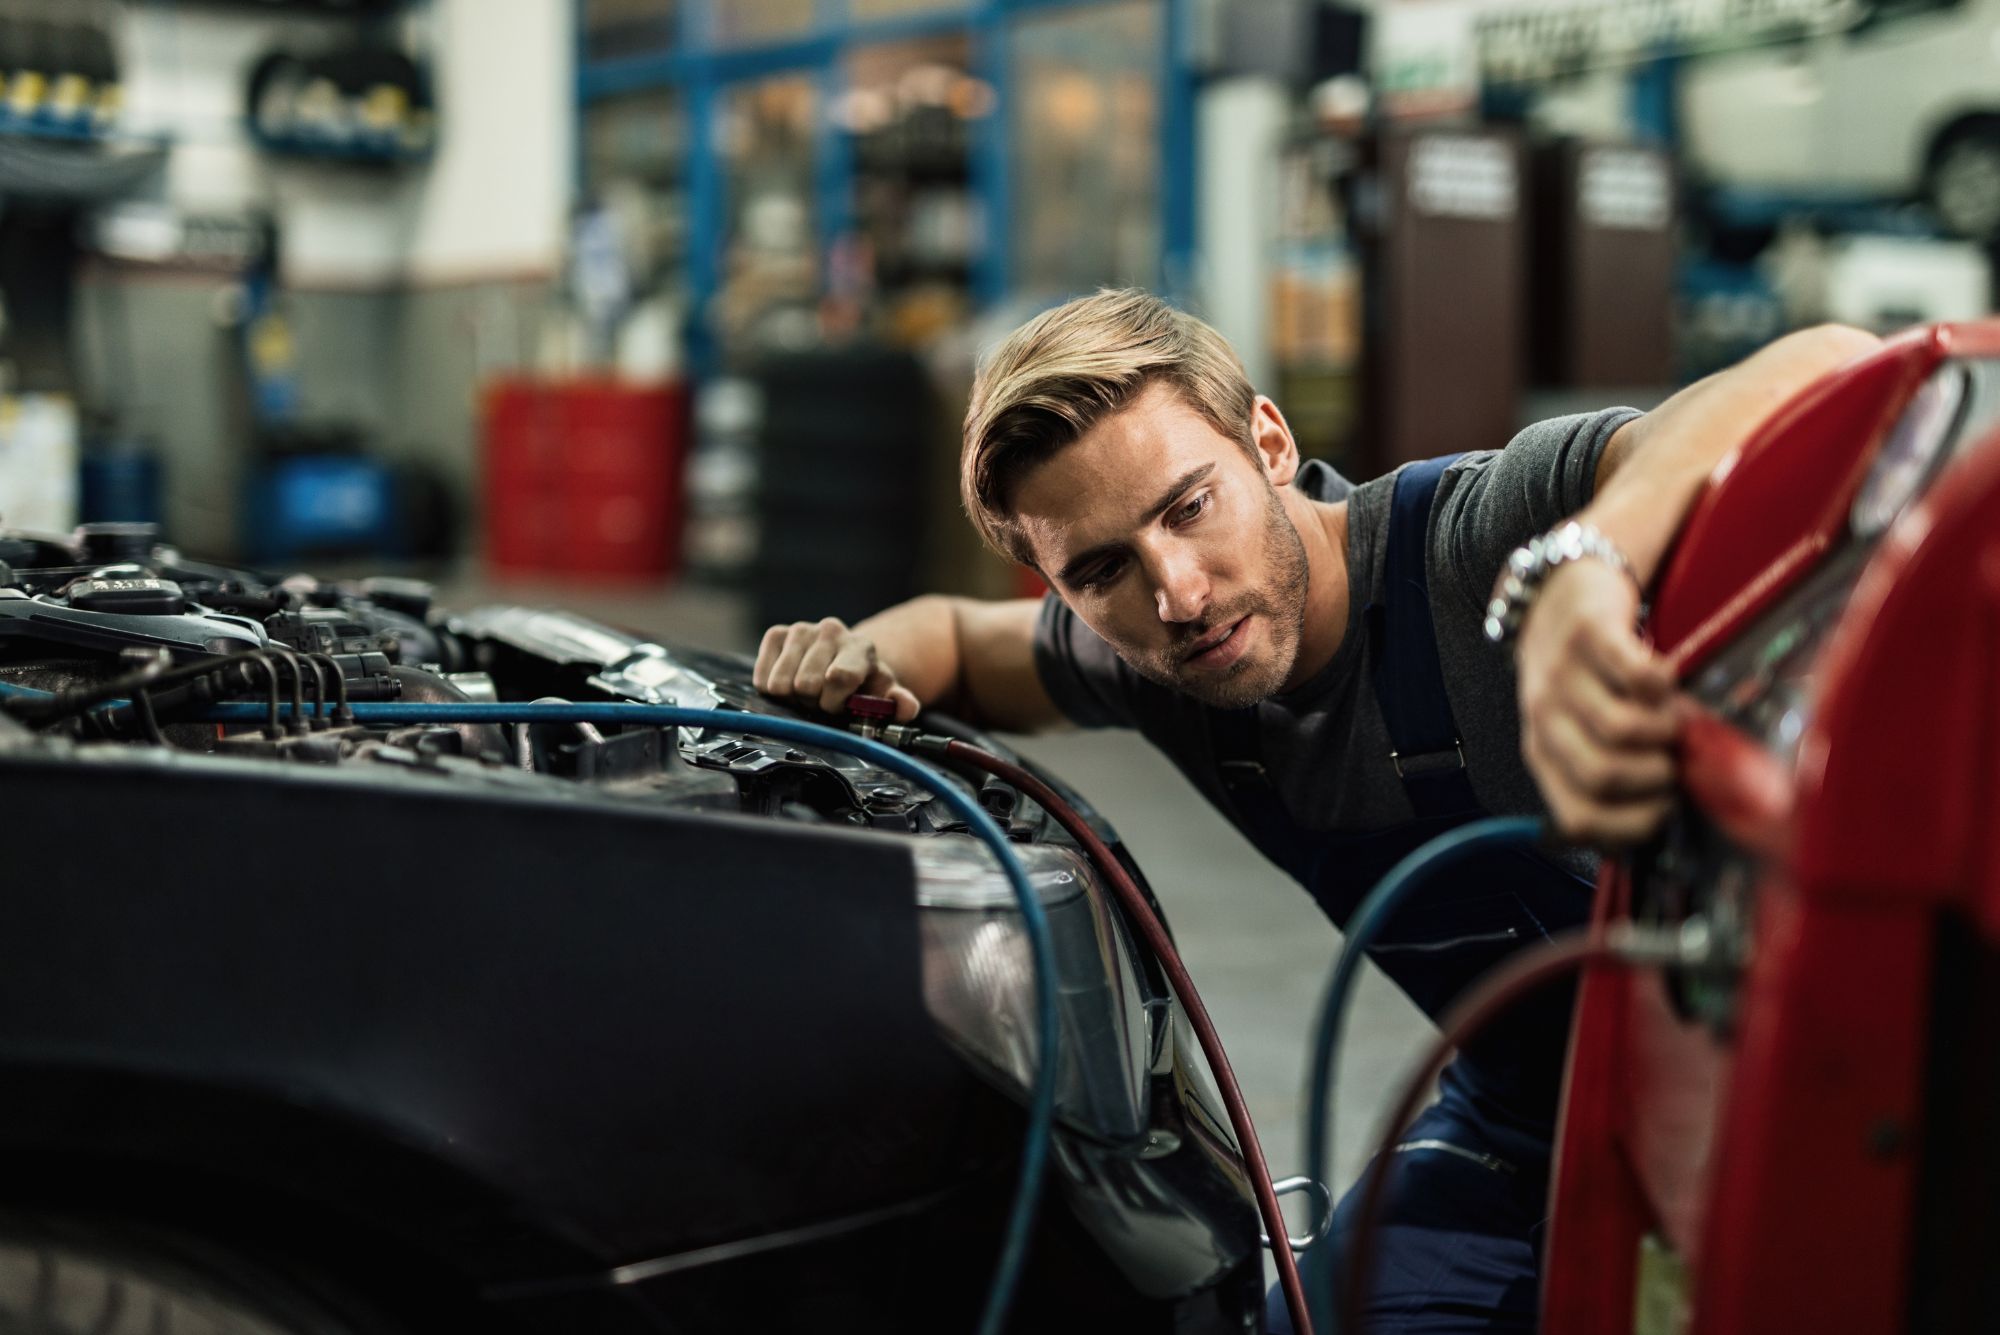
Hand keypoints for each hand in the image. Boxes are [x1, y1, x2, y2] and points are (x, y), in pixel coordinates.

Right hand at [752, 617, 920, 720]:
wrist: (841, 660)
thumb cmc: (861, 685)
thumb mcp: (883, 697)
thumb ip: (898, 704)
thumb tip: (907, 706)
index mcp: (861, 647)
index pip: (840, 676)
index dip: (834, 702)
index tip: (837, 708)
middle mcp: (832, 631)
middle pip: (806, 685)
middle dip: (812, 702)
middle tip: (822, 700)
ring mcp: (802, 630)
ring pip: (781, 683)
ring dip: (792, 697)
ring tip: (807, 693)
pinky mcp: (777, 634)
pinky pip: (762, 676)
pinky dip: (772, 690)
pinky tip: (789, 684)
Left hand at [1514, 560, 1678, 844]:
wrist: (1557, 594)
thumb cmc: (1583, 677)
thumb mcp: (1579, 729)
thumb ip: (1611, 770)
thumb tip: (1668, 820)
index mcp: (1542, 753)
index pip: (1579, 817)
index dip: (1632, 824)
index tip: (1667, 811)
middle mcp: (1543, 717)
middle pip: (1602, 775)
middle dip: (1656, 778)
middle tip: (1677, 761)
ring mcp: (1562, 673)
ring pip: (1620, 730)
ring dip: (1665, 733)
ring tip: (1676, 721)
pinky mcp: (1588, 632)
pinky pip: (1634, 674)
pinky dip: (1663, 685)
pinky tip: (1668, 683)